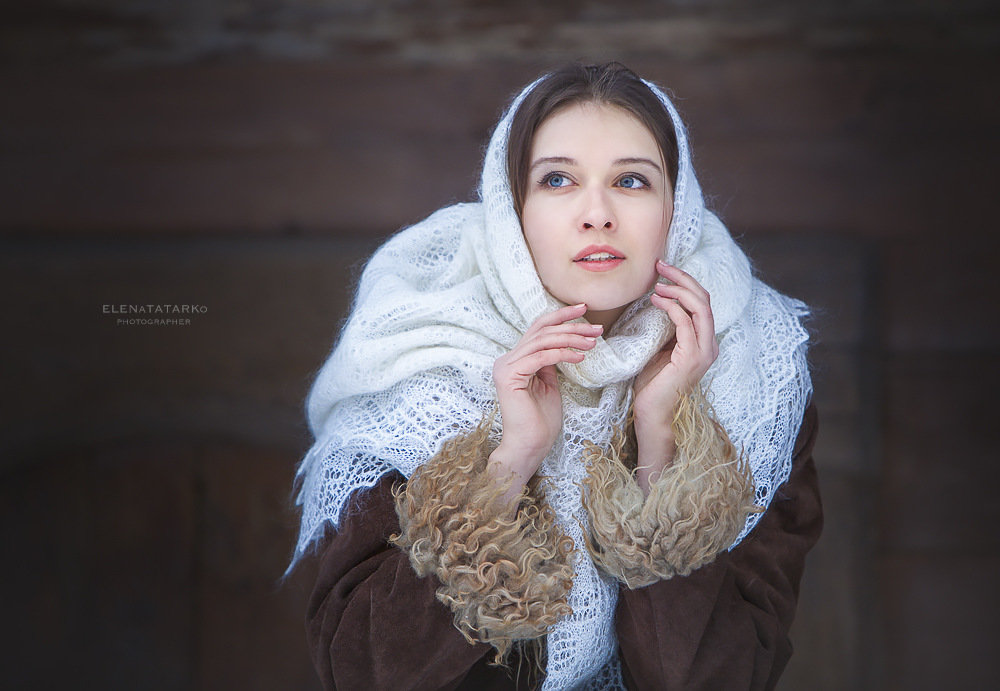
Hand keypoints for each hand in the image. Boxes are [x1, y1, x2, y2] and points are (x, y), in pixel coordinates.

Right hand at [489, 303, 601, 498]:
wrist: (530, 445)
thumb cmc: (541, 420)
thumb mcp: (549, 383)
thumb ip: (550, 362)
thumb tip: (564, 342)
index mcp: (515, 359)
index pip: (538, 329)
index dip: (560, 316)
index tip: (584, 309)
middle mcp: (506, 359)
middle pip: (541, 331)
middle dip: (571, 326)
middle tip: (597, 329)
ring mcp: (505, 366)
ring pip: (543, 341)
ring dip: (571, 339)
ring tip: (593, 343)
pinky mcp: (510, 376)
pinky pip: (542, 357)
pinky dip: (563, 354)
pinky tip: (580, 357)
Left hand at [633, 261, 718, 492]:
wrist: (652, 415)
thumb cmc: (652, 386)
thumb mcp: (660, 351)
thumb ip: (667, 331)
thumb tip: (660, 304)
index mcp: (703, 342)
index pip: (702, 303)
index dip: (685, 283)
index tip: (663, 271)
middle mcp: (709, 345)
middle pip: (704, 299)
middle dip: (683, 278)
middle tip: (661, 266)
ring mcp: (703, 352)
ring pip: (700, 307)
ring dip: (678, 289)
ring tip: (658, 283)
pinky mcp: (691, 358)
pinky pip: (685, 323)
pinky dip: (671, 307)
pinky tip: (656, 301)